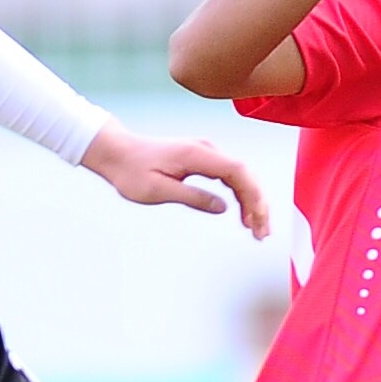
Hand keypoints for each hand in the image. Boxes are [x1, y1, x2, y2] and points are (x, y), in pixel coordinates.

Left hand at [82, 124, 272, 237]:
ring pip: (241, 175)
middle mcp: (206, 149)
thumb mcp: (157, 190)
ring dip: (252, 201)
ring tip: (257, 229)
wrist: (118, 153)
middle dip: (259, 203)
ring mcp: (206, 152)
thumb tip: (222, 207)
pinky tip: (244, 214)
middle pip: (245, 173)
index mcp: (196, 154)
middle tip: (262, 232)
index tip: (258, 220)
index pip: (238, 171)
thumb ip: (192, 197)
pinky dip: (240, 195)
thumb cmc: (131, 171)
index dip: (253, 196)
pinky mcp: (203, 159)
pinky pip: (230, 176)